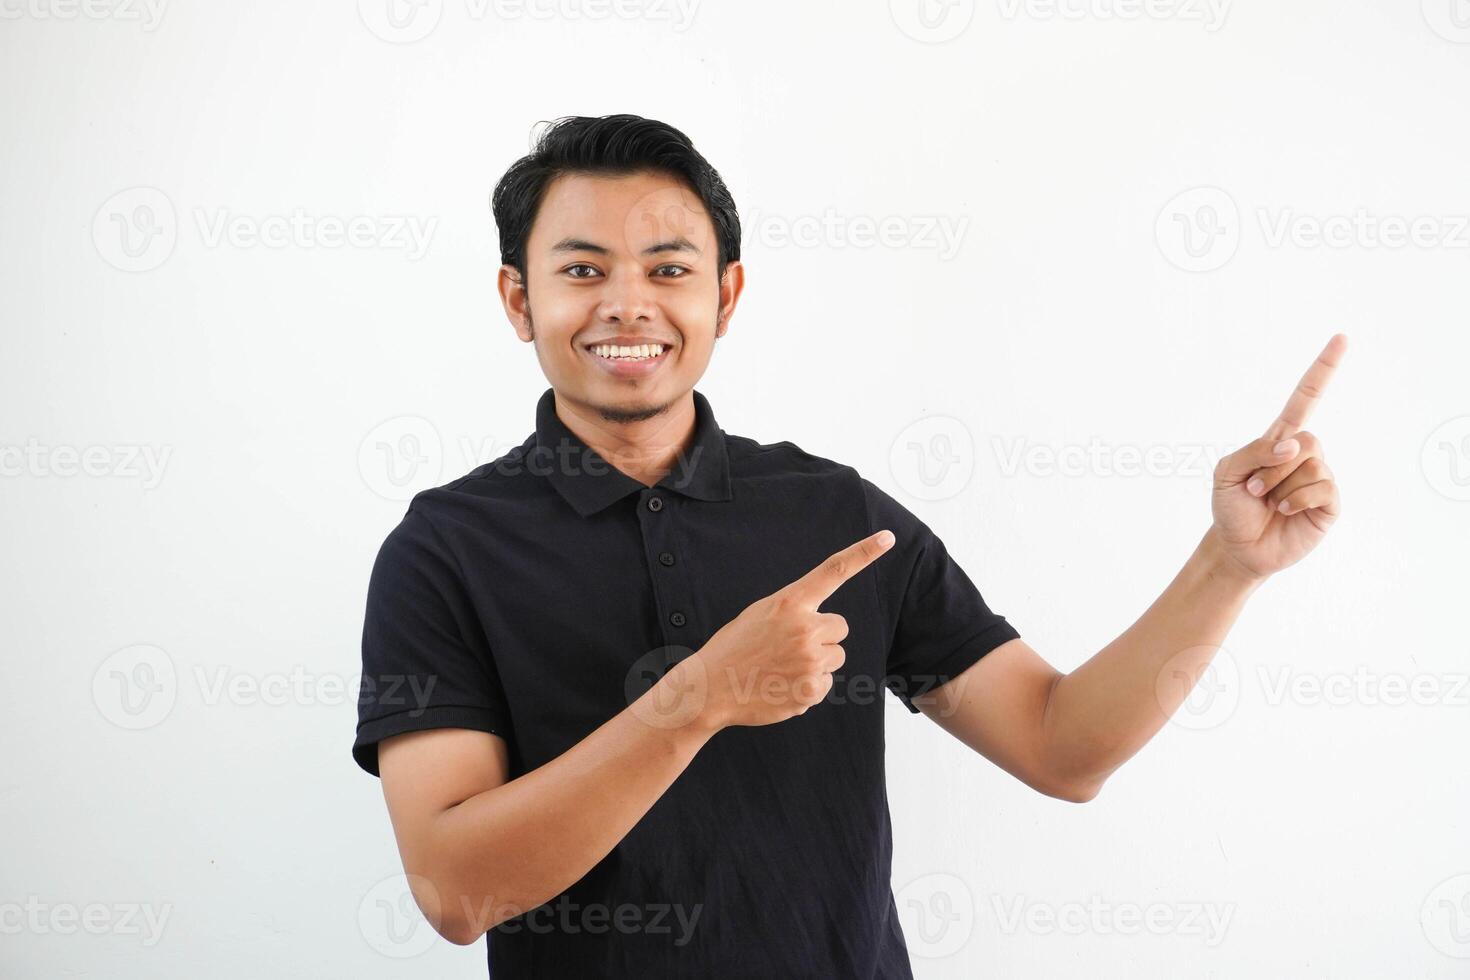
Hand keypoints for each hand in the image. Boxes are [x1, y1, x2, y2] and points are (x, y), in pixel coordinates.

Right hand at [684, 529, 895, 728]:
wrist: (710, 688)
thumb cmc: (735, 648)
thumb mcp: (761, 615)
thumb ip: (795, 613)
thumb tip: (827, 630)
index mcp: (790, 603)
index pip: (834, 571)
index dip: (864, 552)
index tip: (887, 537)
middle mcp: (805, 628)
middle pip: (840, 628)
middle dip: (823, 636)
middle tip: (789, 646)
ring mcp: (810, 661)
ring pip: (836, 657)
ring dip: (817, 662)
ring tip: (782, 667)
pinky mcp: (811, 691)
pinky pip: (825, 684)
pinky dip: (808, 687)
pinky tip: (781, 685)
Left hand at [1210, 334, 1346, 581]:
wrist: (1237, 547)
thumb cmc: (1231, 507)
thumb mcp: (1226, 472)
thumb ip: (1254, 450)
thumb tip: (1294, 444)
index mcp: (1280, 439)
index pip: (1306, 398)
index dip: (1323, 369)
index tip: (1341, 338)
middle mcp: (1305, 454)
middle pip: (1306, 439)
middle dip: (1273, 466)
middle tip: (1255, 489)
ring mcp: (1320, 478)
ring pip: (1311, 465)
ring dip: (1280, 487)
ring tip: (1268, 503)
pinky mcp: (1329, 504)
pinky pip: (1321, 489)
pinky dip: (1295, 501)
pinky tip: (1285, 512)